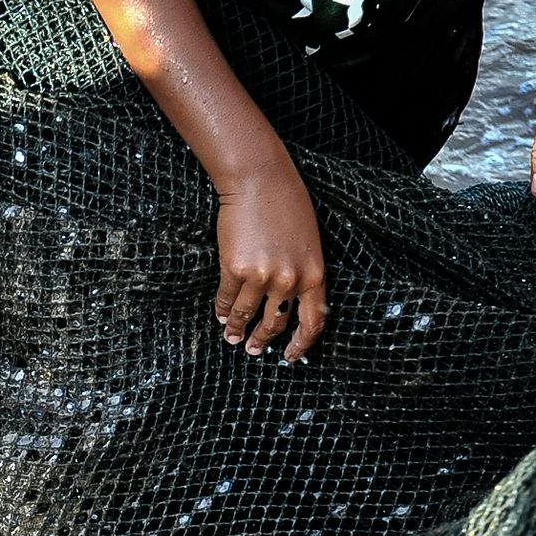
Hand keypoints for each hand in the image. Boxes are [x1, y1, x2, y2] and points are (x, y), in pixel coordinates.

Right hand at [210, 148, 326, 360]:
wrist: (260, 179)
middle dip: (263, 339)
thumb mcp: (307, 242)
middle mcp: (290, 280)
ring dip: (238, 329)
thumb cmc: (286, 204)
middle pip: (276, 322)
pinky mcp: (236, 269)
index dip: (301, 344)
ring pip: (247, 314)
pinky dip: (223, 310)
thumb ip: (301, 272)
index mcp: (314, 274)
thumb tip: (286, 301)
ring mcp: (262, 276)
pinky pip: (228, 298)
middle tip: (254, 349)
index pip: (313, 321)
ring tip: (232, 338)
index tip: (290, 356)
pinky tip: (221, 316)